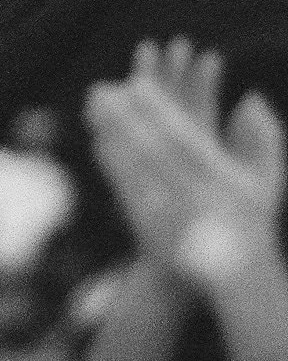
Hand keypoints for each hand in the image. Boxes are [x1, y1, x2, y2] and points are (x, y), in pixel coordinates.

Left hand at [85, 40, 286, 290]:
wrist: (238, 278)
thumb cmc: (252, 222)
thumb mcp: (268, 182)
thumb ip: (263, 139)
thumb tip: (251, 98)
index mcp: (221, 179)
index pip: (184, 137)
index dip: (157, 110)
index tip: (135, 83)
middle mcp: (195, 194)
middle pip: (152, 148)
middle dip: (125, 117)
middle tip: (102, 90)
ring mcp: (171, 213)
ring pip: (136, 167)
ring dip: (112, 135)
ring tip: (93, 109)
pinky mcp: (154, 230)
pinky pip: (128, 190)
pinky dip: (114, 165)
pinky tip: (99, 142)